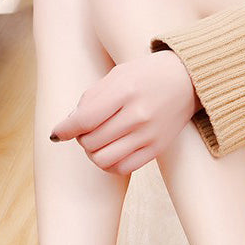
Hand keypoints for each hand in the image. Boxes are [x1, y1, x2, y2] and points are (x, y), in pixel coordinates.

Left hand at [49, 50, 201, 174]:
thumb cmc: (147, 75)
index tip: (57, 134)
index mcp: (125, 91)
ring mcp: (148, 135)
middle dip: (80, 139)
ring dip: (93, 154)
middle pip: (91, 142)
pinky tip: (110, 152)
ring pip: (103, 159)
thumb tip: (70, 125)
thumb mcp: (117, 75)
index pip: (84, 120)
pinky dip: (109, 164)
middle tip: (85, 131)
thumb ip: (92, 98)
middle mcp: (137, 115)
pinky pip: (122, 168)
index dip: (65, 130)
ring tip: (96, 143)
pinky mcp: (156, 149)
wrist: (188, 81)